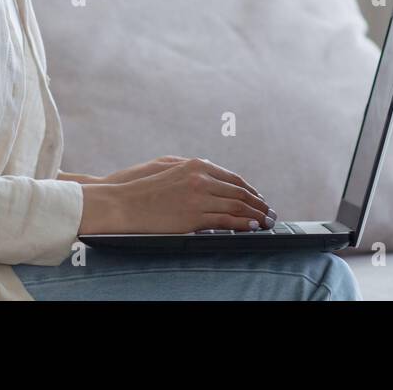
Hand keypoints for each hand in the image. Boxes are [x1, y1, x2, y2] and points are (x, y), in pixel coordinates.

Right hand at [83, 157, 275, 234]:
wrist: (123, 202)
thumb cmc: (142, 187)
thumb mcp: (169, 168)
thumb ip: (192, 170)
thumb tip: (211, 176)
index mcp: (197, 165)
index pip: (233, 178)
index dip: (249, 190)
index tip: (259, 199)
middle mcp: (201, 178)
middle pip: (239, 192)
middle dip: (258, 203)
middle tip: (270, 212)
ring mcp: (198, 197)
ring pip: (236, 206)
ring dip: (255, 215)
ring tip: (266, 222)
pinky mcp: (194, 217)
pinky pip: (226, 221)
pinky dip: (242, 225)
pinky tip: (252, 227)